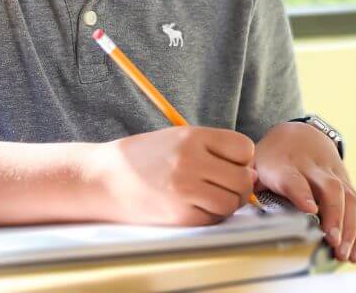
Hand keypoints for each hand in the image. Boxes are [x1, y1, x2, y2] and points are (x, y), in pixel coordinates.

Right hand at [88, 126, 256, 225]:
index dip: (242, 158)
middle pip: (243, 178)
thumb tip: (253, 173)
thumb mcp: (178, 137)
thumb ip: (214, 149)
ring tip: (209, 196)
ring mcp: (185, 189)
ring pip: (232, 202)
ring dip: (227, 202)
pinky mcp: (180, 215)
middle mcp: (191, 161)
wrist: (103, 179)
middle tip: (222, 184)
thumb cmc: (144, 157)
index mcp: (192, 136)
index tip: (230, 163)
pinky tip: (194, 206)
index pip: (244, 148)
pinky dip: (211, 215)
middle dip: (239, 183)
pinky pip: (214, 219)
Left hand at [254, 121, 355, 263]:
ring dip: (350, 227)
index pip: (293, 178)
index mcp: (285, 165)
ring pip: (350, 197)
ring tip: (343, 252)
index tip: (309, 209)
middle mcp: (314, 169)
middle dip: (334, 214)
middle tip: (332, 239)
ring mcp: (334, 176)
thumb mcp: (254, 164)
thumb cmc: (273, 158)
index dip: (302, 193)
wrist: (300, 135)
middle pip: (329, 188)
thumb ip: (246, 183)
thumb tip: (236, 200)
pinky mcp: (348, 185)